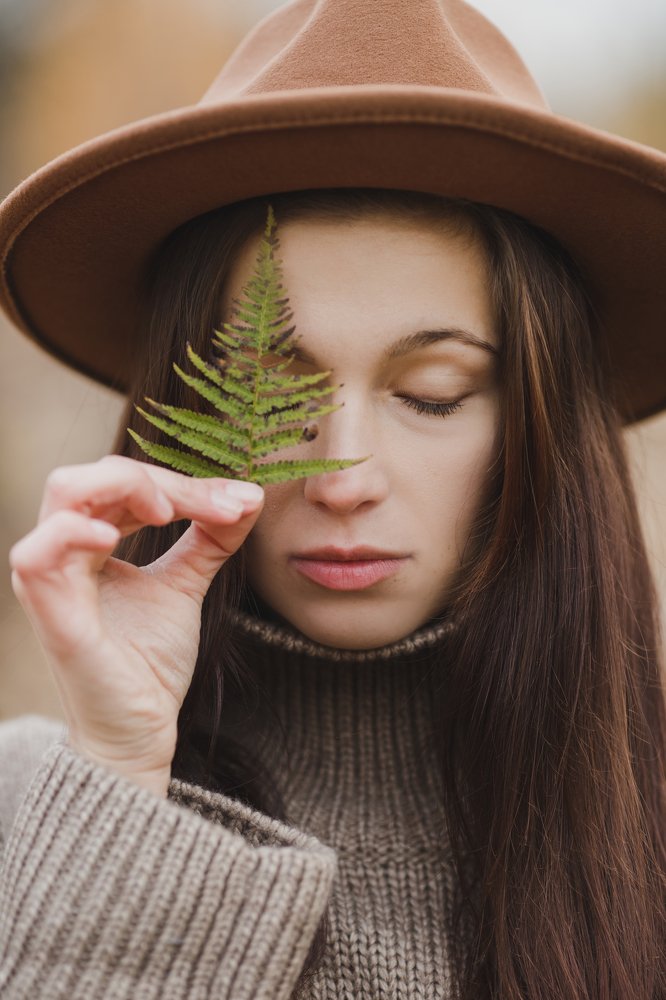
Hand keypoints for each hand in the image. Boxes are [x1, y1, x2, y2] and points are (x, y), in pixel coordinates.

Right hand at [9, 455, 263, 795]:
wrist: (141, 731)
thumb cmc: (149, 663)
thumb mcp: (185, 585)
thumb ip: (211, 539)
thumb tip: (250, 495)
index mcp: (87, 542)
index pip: (122, 483)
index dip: (180, 482)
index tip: (238, 503)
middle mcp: (62, 553)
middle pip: (93, 475)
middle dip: (157, 479)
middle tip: (213, 506)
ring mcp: (52, 581)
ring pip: (65, 494)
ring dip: (126, 488)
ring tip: (169, 513)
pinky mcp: (54, 616)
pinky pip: (38, 555)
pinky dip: (75, 532)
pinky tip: (117, 538)